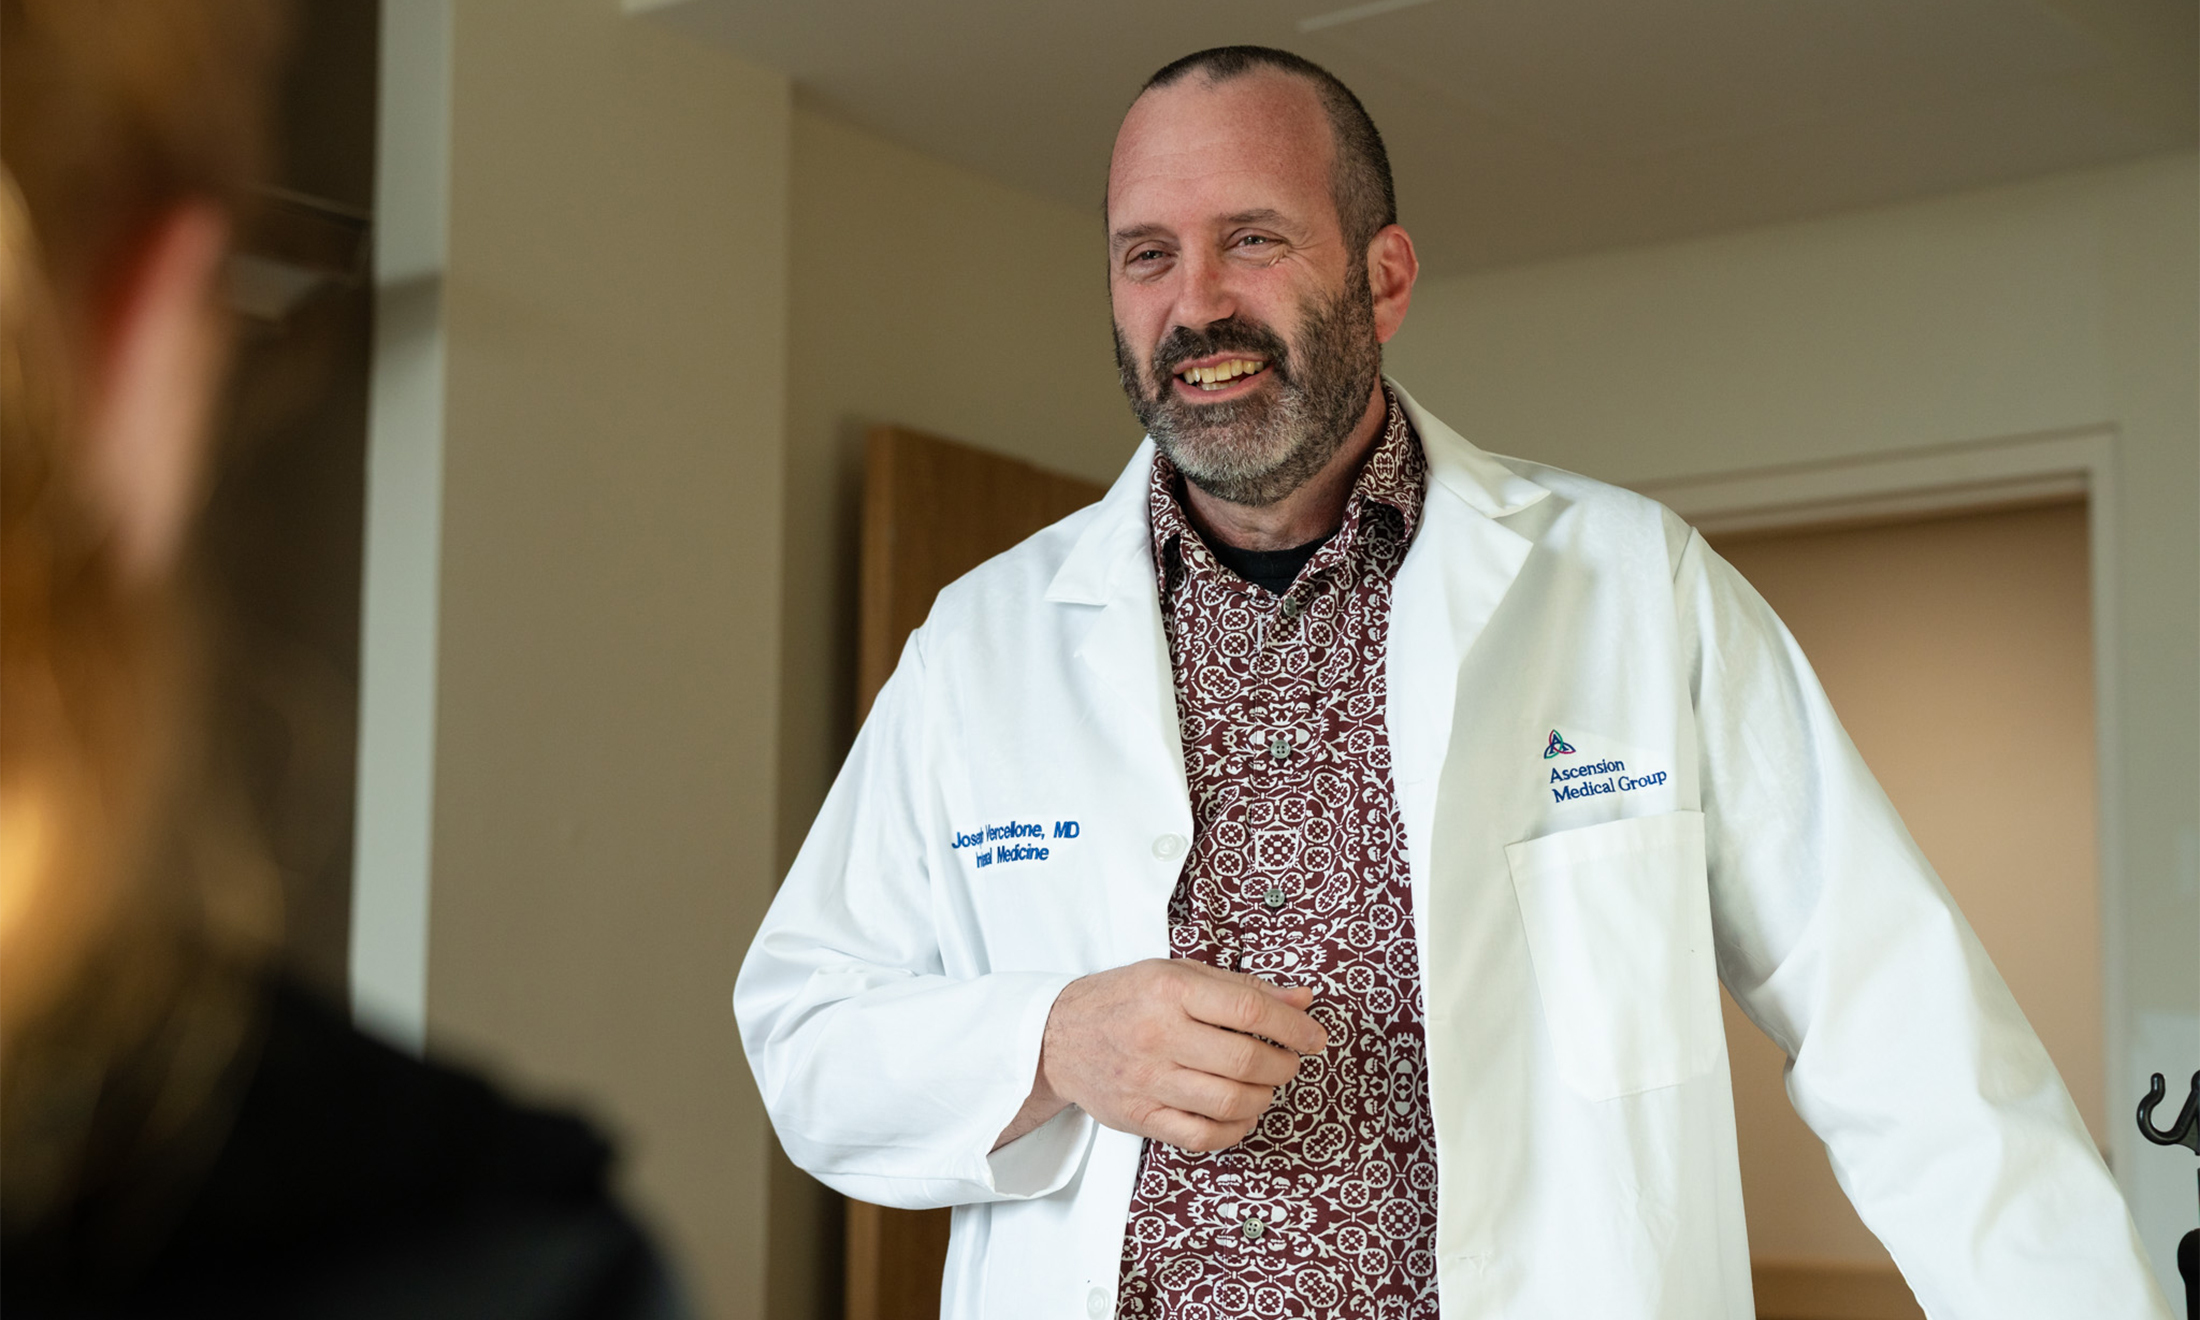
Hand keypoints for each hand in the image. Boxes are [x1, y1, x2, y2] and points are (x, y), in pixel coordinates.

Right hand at [995, 959, 1326, 1152]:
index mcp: (1170, 989)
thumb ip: (1241, 989)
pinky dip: (1235, 1129)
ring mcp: (1147, 1080)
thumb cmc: (1126, 999)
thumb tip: (1302, 1002)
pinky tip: (1241, 1113)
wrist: (1057, 1036)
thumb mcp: (1179, 974)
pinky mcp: (1139, 1117)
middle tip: (1289, 1063)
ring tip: (1265, 1086)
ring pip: (1228, 1102)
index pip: (1249, 1011)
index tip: (1315, 1038)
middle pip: (1245, 1061)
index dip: (1294, 1028)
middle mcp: (1158, 1034)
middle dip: (1284, 1066)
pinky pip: (1202, 1136)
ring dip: (1264, 1098)